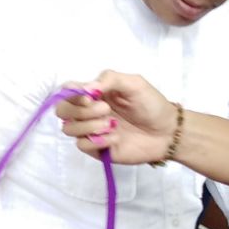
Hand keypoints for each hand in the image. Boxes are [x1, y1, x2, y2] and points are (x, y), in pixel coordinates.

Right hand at [57, 71, 176, 164]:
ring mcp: (91, 131)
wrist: (167, 132)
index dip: (71, 94)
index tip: (90, 97)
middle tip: (106, 110)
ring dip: (90, 126)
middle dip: (80, 110)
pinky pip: (83, 145)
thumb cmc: (151, 104)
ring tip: (113, 125)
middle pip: (61, 110)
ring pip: (69, 129)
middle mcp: (88, 111)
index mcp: (94, 93)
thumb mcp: (134, 83)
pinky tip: (116, 138)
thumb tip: (85, 88)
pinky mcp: (96, 149)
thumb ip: (109, 79)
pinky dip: (98, 141)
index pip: (67, 90)